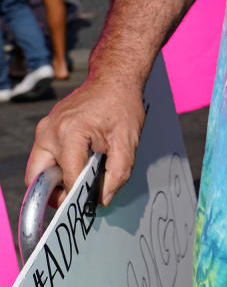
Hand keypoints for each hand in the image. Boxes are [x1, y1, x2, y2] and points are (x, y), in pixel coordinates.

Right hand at [25, 78, 144, 206]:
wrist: (114, 79)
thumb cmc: (122, 105)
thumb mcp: (128, 140)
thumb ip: (118, 172)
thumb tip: (104, 198)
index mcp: (70, 133)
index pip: (68, 178)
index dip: (78, 197)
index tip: (87, 207)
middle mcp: (50, 132)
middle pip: (39, 179)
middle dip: (55, 194)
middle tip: (76, 200)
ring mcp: (44, 129)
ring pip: (38, 170)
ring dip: (55, 181)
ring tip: (80, 182)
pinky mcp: (46, 129)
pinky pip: (44, 157)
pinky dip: (57, 167)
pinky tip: (78, 166)